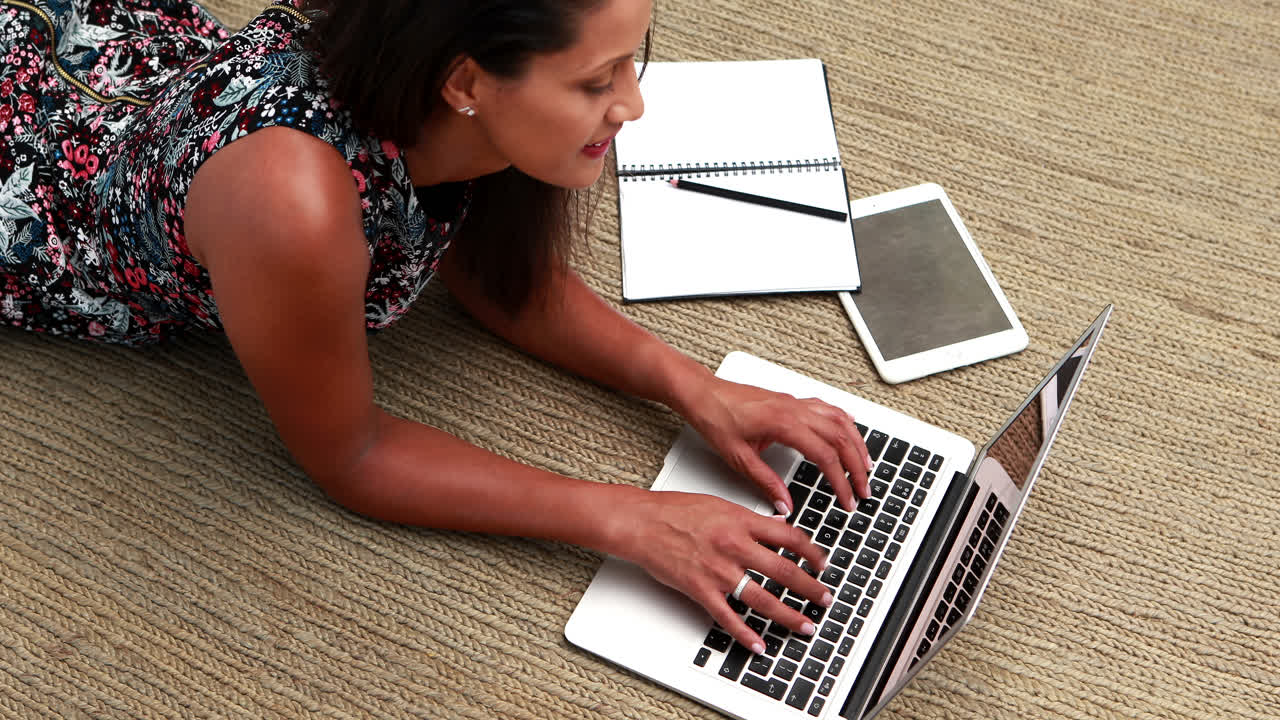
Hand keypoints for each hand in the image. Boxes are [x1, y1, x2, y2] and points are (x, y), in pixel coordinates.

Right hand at [615, 489, 835, 652]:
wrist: (642, 522)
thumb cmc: (674, 510)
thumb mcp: (719, 503)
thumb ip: (750, 518)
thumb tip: (777, 525)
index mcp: (741, 521)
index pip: (788, 536)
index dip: (811, 551)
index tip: (823, 562)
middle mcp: (734, 546)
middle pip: (783, 570)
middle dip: (810, 588)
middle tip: (826, 598)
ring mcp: (718, 571)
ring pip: (762, 598)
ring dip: (788, 615)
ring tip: (805, 625)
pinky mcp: (700, 590)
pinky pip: (727, 617)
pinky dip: (745, 634)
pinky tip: (758, 644)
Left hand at [682, 376, 873, 514]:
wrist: (702, 394)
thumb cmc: (715, 418)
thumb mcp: (738, 458)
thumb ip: (766, 482)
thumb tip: (785, 504)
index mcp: (783, 423)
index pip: (825, 456)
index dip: (840, 481)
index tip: (847, 499)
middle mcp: (794, 409)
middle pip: (840, 438)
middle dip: (857, 466)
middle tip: (863, 489)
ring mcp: (795, 402)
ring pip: (839, 420)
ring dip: (856, 443)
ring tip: (866, 465)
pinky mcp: (791, 400)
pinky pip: (827, 408)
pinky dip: (844, 421)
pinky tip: (850, 431)